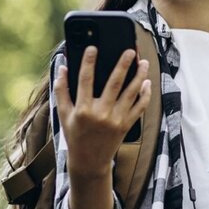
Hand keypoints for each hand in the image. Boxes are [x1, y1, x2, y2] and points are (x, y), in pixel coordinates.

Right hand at [52, 46, 151, 179]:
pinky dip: (145, 95)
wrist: (89, 161)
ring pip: (131, 93)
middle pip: (114, 83)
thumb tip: (62, 67)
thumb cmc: (75, 135)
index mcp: (82, 109)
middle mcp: (100, 114)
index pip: (85, 80)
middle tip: (130, 50)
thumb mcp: (63, 114)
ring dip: (139, 76)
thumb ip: (61, 90)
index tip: (93, 47)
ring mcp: (116, 120)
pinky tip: (147, 83)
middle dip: (123, 65)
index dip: (88, 62)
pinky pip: (139, 107)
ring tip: (144, 63)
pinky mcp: (126, 126)